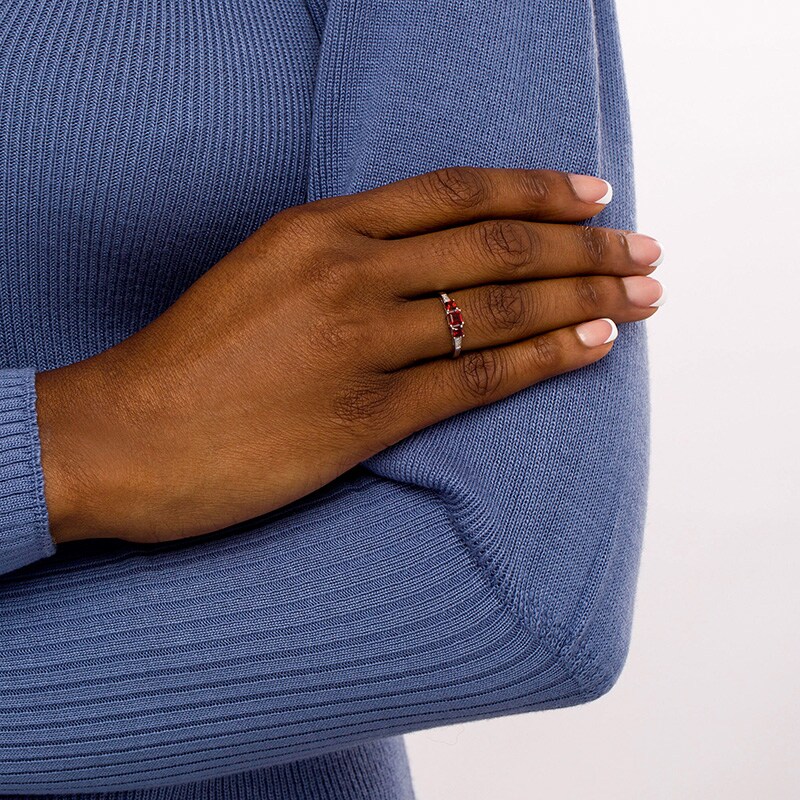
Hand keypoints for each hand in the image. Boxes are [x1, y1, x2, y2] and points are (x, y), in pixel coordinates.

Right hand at [35, 167, 663, 544]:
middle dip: (584, 245)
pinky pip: (478, 378)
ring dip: (583, 297)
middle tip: (642, 250)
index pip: (457, 193)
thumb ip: (340, 259)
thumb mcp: (262, 272)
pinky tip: (593, 346)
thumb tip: (417, 264)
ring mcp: (360, 343)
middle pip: (497, 245)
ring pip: (500, 306)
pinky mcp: (364, 416)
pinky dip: (545, 358)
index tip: (592, 195)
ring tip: (639, 296)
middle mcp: (349, 273)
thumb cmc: (188, 358)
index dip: (535, 190)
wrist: (123, 433)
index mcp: (320, 228)